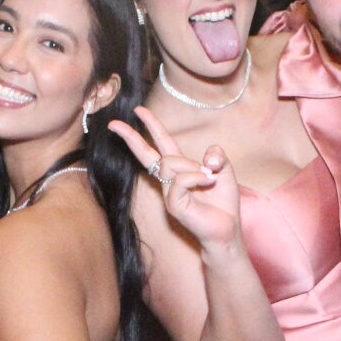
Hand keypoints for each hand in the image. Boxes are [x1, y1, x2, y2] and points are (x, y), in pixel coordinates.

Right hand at [110, 106, 243, 255]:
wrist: (227, 230)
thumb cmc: (223, 203)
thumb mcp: (223, 170)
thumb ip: (216, 155)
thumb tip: (207, 155)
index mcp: (179, 169)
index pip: (161, 144)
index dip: (150, 126)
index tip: (138, 111)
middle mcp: (170, 180)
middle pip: (147, 154)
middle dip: (130, 137)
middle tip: (113, 124)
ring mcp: (168, 193)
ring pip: (170, 163)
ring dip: (193, 166)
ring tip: (208, 177)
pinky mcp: (173, 204)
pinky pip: (181, 179)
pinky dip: (198, 177)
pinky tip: (207, 182)